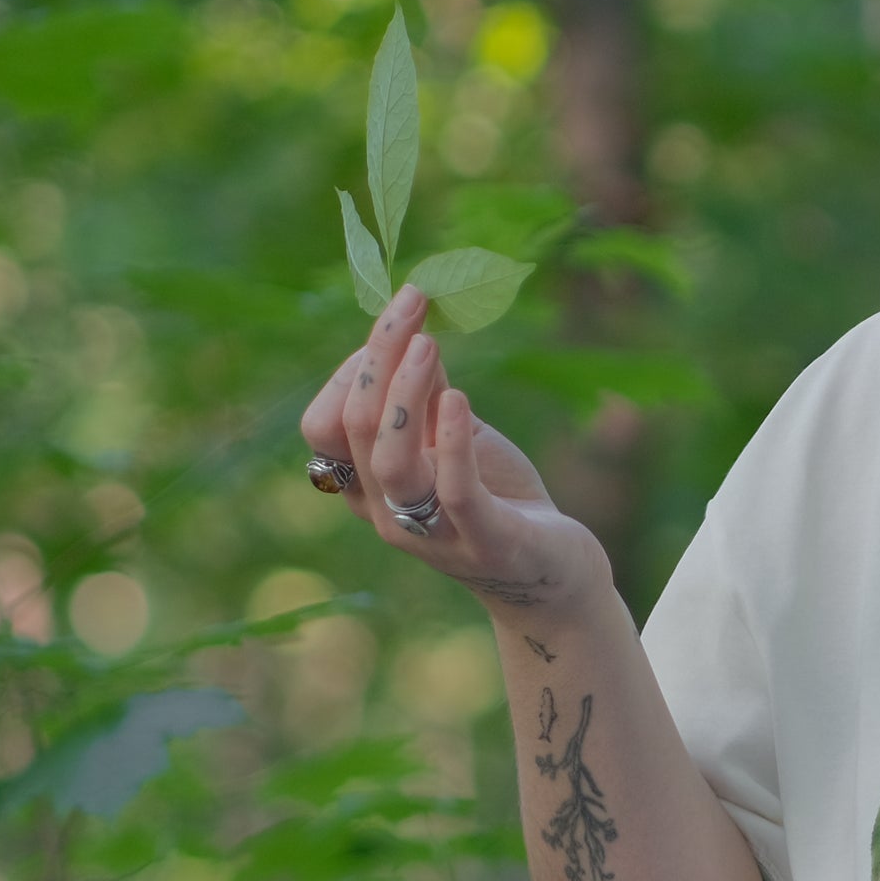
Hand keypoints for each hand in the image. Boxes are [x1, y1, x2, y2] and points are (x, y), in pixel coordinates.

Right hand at [296, 285, 602, 616]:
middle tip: (413, 308)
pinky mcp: (483, 542)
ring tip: (430, 345)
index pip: (326, 422)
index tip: (399, 326)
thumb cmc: (498, 497)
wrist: (553, 572)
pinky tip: (459, 398)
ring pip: (389, 462)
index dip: (351, 369)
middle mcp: (384, 513)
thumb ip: (429, 391)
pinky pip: (453, 492)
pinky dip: (451, 441)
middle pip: (350, 429)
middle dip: (376, 361)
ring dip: (404, 394)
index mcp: (367, 485)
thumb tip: (413, 327)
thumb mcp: (457, 436)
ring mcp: (430, 534)